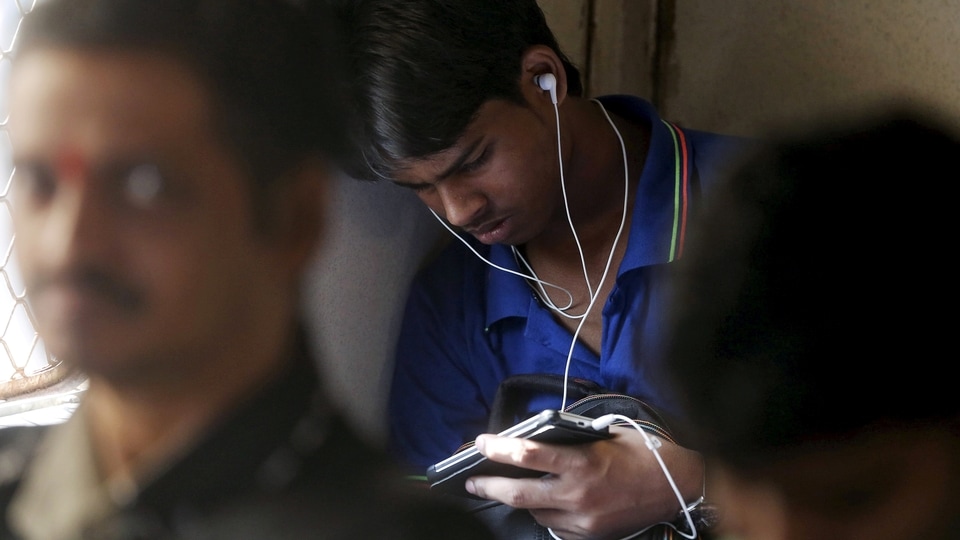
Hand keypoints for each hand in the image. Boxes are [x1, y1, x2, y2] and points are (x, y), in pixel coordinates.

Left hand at [464, 426, 702, 539]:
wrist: (677, 487)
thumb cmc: (642, 454)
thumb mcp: (605, 436)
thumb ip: (570, 439)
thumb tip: (535, 439)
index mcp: (582, 463)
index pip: (527, 454)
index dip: (498, 448)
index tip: (481, 443)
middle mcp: (578, 494)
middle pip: (519, 494)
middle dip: (490, 486)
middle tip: (472, 480)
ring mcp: (583, 519)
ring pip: (535, 512)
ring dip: (521, 500)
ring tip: (510, 487)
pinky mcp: (589, 535)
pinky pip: (555, 526)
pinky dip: (546, 513)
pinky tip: (547, 502)